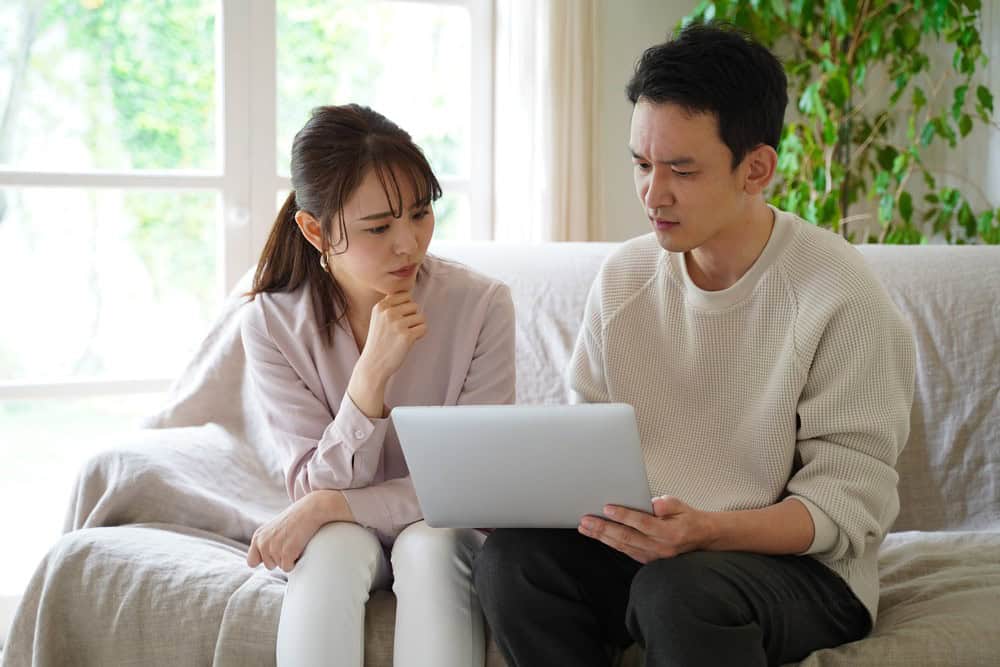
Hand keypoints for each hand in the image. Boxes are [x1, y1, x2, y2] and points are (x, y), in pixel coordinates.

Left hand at [247, 490, 352, 571]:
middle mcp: (262, 543)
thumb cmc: (296, 518)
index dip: (265, 559)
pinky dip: (296, 561)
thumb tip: (263, 562)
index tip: (275, 553)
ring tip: (296, 542)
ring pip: (280, 566)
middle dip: (280, 558)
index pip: (251, 561)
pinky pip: (288, 568)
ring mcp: (273, 548)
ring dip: (289, 558)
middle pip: (269, 565)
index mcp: (258, 536)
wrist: (311, 509)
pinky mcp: (285, 553)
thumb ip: (266, 542)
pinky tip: (300, 547)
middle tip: (290, 542)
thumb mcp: (274, 528)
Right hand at [358, 292, 426, 380]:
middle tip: (400, 330)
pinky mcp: (406, 337)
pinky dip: (420, 335)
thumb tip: (410, 295)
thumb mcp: (379, 318)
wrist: (373, 364)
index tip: (398, 319)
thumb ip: (391, 305)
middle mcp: (388, 313)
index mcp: (380, 306)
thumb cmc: (380, 341)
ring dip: (416, 327)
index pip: (405, 295)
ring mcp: (397, 324)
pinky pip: (424, 328)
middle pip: (414, 306)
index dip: (406, 308)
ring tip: (403, 336)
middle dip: (412, 318)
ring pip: (421, 317)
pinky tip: (408, 342)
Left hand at [577, 496, 715, 563]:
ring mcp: (653, 555)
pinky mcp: (648, 559)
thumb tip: (652, 504)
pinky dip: (610, 543)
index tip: (607, 508)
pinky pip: (626, 551)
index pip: (642, 523)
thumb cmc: (687, 517)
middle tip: (586, 520)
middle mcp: (660, 546)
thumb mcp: (681, 504)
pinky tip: (598, 536)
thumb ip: (667, 504)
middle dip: (603, 528)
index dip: (624, 515)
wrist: (701, 538)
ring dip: (602, 537)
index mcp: (669, 532)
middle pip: (627, 537)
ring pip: (623, 546)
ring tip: (585, 528)